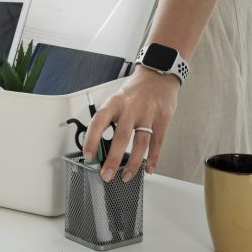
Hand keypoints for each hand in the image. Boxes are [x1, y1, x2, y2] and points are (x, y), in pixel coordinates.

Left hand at [83, 67, 179, 181]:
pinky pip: (157, 142)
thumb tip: (98, 146)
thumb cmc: (135, 91)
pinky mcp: (163, 118)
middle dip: (112, 159)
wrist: (158, 75)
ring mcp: (148, 113)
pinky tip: (148, 168)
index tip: (88, 155)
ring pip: (140, 143)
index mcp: (115, 103)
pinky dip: (153, 158)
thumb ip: (109, 120)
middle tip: (106, 175)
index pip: (99, 121)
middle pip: (121, 137)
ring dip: (133, 163)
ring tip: (126, 175)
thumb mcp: (117, 100)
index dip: (91, 139)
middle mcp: (131, 107)